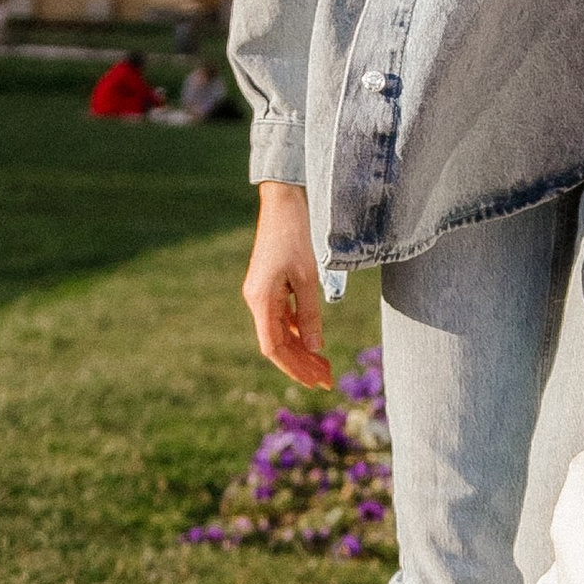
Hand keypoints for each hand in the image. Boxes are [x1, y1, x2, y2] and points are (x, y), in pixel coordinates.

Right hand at [243, 180, 330, 388]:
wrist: (284, 202)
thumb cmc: (297, 235)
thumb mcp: (308, 277)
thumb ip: (310, 314)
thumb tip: (315, 347)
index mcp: (261, 299)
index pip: (274, 347)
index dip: (295, 367)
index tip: (317, 381)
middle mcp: (256, 300)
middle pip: (277, 343)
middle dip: (301, 363)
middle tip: (327, 379)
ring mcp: (261, 294)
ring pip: (279, 332)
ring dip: (301, 350)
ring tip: (325, 366)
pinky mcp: (269, 286)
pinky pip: (281, 318)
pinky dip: (297, 332)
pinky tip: (313, 341)